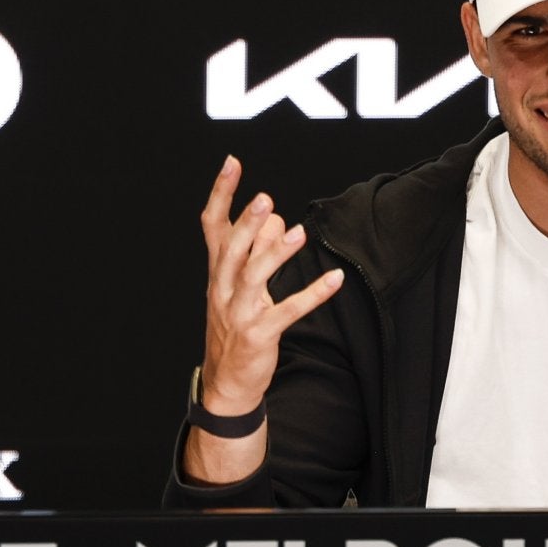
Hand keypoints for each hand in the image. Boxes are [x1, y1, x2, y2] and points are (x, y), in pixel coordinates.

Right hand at [197, 155, 342, 415]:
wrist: (226, 383)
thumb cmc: (235, 327)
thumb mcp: (241, 286)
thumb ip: (256, 250)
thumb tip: (277, 217)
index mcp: (218, 272)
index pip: (213, 226)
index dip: (221, 194)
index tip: (232, 163)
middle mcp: (223, 289)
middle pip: (232, 250)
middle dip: (247, 224)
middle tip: (265, 198)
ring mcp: (239, 313)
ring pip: (253, 278)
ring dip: (275, 255)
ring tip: (298, 233)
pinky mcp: (259, 335)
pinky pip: (287, 311)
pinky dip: (312, 295)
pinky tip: (335, 281)